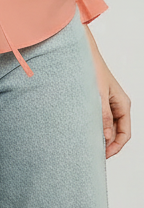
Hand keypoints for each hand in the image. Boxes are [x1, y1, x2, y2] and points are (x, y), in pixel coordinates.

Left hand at [84, 26, 130, 158]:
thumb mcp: (98, 94)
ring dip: (100, 135)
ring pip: (108, 126)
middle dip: (107, 144)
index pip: (125, 133)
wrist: (83, 52)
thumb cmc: (92, 68)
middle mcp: (118, 105)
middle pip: (117, 132)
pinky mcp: (98, 100)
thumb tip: (107, 136)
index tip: (103, 156)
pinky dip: (94, 125)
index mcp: (123, 104)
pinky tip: (83, 130)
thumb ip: (103, 115)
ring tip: (86, 144)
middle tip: (93, 154)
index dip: (116, 147)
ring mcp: (109, 102)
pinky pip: (100, 118)